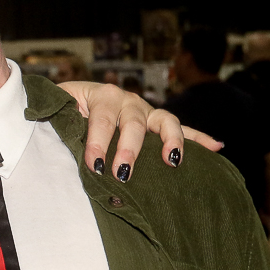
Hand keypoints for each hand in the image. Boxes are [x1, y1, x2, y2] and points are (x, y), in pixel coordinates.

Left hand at [59, 81, 223, 179]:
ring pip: (165, 122)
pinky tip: (217, 147)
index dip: (99, 142)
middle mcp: (127, 101)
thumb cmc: (64, 108)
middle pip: (134, 123)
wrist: (72, 98)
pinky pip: (183, 129)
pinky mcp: (158, 123)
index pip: (102, 119)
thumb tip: (52, 132)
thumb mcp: (57, 108)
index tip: (95, 165)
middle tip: (123, 172)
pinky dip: (199, 138)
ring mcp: (146, 111)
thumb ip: (57, 117)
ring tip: (172, 160)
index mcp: (102, 96)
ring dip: (171, 141)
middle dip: (130, 149)